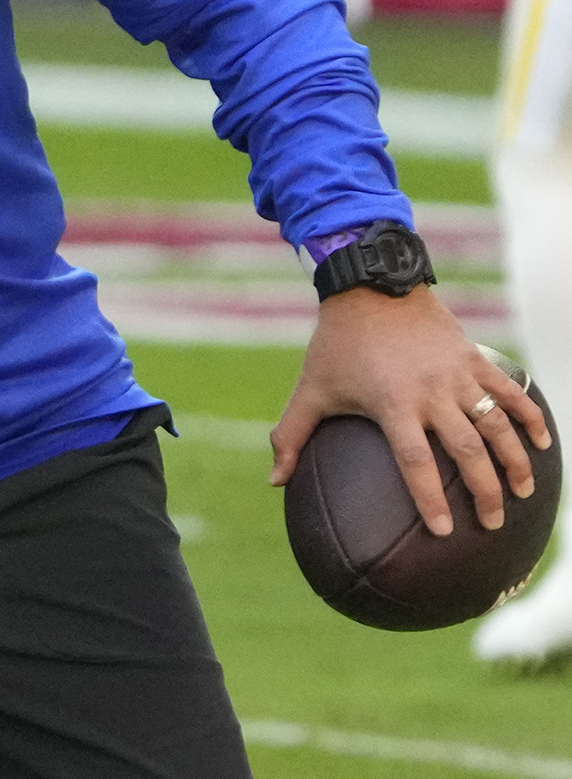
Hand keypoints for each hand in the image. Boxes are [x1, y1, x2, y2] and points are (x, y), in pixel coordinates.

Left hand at [270, 287, 552, 534]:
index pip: (415, 461)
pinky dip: (530, 417)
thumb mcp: (311, 389)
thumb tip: (273, 482)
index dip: (431, 499)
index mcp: (391, 403)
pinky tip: (544, 446)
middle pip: (467, 451)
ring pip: (496, 425)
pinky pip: (510, 391)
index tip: (445, 532)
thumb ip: (291, 435)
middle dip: (485, 492)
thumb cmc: (337, 344)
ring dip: (514, 462)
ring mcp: (456, 374)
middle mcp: (430, 391)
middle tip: (492, 524)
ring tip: (521, 494)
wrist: (370, 285)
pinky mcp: (473, 358)